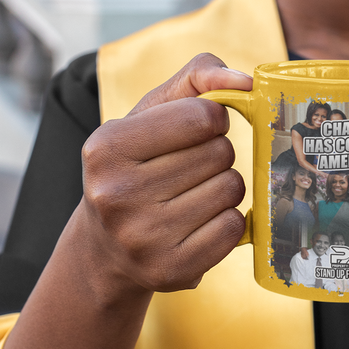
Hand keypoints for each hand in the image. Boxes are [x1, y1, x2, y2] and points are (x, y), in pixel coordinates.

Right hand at [79, 53, 251, 293]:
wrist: (105, 247)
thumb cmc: (135, 165)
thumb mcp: (149, 113)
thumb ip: (196, 78)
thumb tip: (243, 81)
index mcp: (106, 147)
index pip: (202, 116)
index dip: (212, 118)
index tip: (198, 129)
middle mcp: (117, 194)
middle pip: (220, 153)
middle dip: (216, 153)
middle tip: (189, 167)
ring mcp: (143, 238)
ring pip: (231, 190)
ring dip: (223, 186)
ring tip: (192, 194)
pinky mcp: (172, 270)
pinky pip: (234, 228)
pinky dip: (226, 220)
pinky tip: (199, 221)